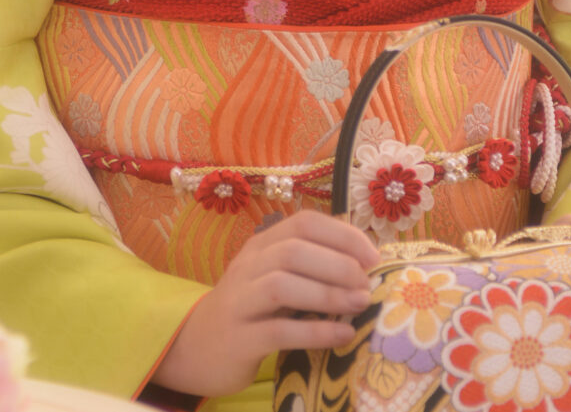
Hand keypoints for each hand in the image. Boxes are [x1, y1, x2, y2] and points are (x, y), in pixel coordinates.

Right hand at [151, 210, 380, 396]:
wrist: (196, 348)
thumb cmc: (251, 310)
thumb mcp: (274, 277)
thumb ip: (310, 264)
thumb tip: (367, 260)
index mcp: (261, 246)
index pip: (303, 223)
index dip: (343, 235)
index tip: (374, 257)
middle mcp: (247, 267)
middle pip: (293, 250)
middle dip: (338, 264)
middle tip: (367, 285)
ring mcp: (239, 302)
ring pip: (281, 285)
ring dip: (327, 294)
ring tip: (359, 305)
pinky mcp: (238, 339)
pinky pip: (278, 330)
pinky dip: (315, 332)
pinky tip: (343, 335)